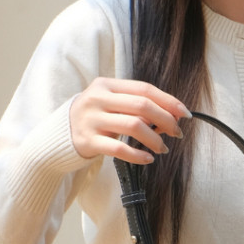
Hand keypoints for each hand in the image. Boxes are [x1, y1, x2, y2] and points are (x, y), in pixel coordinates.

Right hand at [69, 77, 189, 163]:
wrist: (58, 135)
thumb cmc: (94, 118)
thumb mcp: (111, 104)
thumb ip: (137, 106)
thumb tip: (172, 117)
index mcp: (106, 85)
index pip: (144, 89)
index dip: (168, 101)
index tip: (185, 114)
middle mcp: (97, 99)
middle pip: (142, 106)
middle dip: (166, 120)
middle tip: (177, 133)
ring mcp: (91, 120)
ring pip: (134, 126)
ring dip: (155, 139)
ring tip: (163, 148)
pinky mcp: (88, 141)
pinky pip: (119, 149)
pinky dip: (138, 155)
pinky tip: (148, 158)